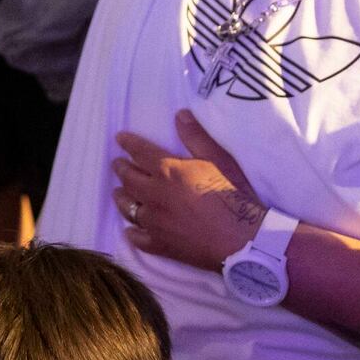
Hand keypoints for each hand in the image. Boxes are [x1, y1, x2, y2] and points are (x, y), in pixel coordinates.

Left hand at [113, 114, 266, 270]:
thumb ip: (197, 137)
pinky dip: (132, 232)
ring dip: (121, 198)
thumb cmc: (233, 196)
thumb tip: (179, 114)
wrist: (242, 240)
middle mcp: (155, 196)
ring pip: (128, 208)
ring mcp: (155, 223)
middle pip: (129, 179)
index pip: (141, 153)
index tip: (119, 139)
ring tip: (117, 193)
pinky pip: (139, 238)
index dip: (129, 144)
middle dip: (121, 169)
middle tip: (117, 164)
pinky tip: (130, 231)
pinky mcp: (161, 245)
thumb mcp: (219, 159)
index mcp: (168, 172)